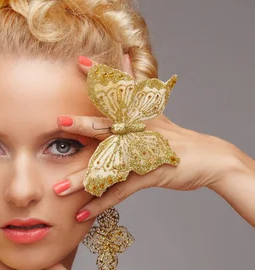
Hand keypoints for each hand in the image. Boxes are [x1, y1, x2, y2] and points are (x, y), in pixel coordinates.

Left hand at [54, 55, 236, 220]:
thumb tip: (126, 56)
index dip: (99, 75)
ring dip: (81, 180)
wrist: (210, 158)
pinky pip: (120, 192)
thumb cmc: (177, 137)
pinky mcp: (150, 175)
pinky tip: (82, 213)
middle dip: (84, 125)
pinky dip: (100, 204)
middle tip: (59, 122)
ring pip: (108, 167)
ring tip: (58, 189)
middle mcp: (139, 132)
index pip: (117, 91)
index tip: (78, 61)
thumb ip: (134, 86)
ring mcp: (144, 154)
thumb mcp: (155, 109)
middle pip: (109, 126)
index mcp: (138, 115)